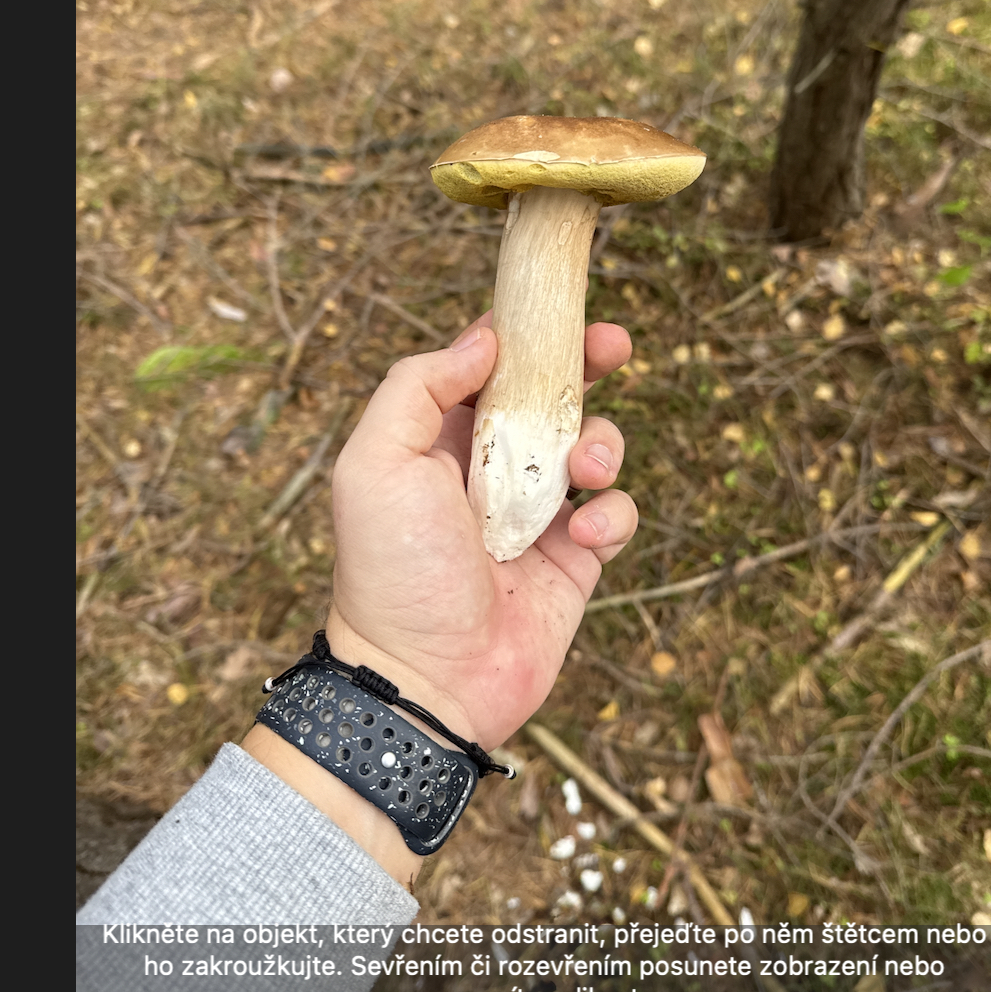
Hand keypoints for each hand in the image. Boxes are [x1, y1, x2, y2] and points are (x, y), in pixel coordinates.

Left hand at [240, 315, 635, 884]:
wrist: (426, 681)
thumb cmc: (391, 572)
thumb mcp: (376, 463)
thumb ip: (419, 387)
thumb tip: (485, 340)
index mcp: (438, 439)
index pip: (488, 366)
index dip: (523, 333)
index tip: (556, 310)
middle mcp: (489, 471)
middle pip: (551, 396)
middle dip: (586, 365)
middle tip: (614, 345)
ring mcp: (535, 515)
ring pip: (594, 448)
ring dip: (602, 443)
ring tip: (582, 469)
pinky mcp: (574, 562)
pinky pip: (613, 514)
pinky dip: (610, 514)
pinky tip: (580, 535)